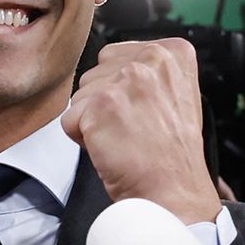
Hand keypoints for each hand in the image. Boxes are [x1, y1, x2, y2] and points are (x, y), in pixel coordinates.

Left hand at [62, 38, 218, 223]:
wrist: (174, 192)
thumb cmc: (173, 156)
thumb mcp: (175, 96)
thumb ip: (148, 73)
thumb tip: (114, 67)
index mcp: (172, 52)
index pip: (116, 57)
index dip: (120, 91)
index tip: (144, 112)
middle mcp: (151, 58)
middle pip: (95, 74)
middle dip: (104, 104)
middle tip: (133, 129)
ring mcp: (127, 79)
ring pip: (80, 96)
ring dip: (93, 121)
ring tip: (125, 139)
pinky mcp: (102, 103)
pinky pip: (69, 120)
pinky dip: (83, 140)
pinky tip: (112, 148)